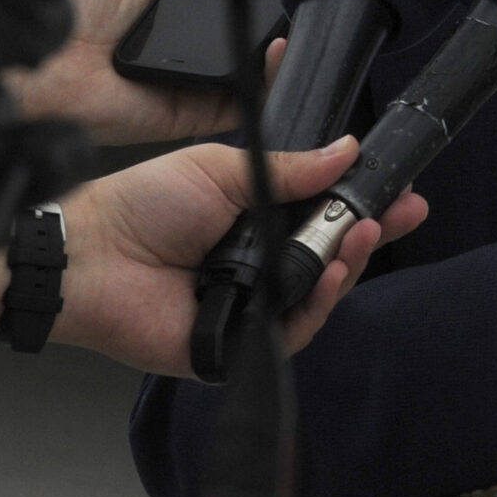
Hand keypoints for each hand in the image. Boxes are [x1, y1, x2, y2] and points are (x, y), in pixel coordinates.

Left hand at [9, 0, 264, 145]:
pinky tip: (276, 51)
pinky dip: (266, 79)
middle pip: (241, 19)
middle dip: (267, 4)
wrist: (40, 62)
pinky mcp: (193, 106)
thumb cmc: (61, 3)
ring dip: (275, 42)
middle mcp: (180, 36)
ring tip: (290, 19)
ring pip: (250, 60)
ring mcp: (190, 73)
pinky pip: (242, 98)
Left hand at [40, 135, 427, 375]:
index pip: (324, 213)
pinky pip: (293, 329)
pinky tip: (329, 276)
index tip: (399, 191)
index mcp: (256, 217)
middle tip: (401, 212)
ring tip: (362, 234)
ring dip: (349, 263)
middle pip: (332, 254)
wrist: (95, 255)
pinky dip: (317, 304)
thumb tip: (345, 151)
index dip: (363, 204)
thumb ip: (291, 167)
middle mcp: (260, 262)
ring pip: (321, 292)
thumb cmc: (143, 205)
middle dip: (371, 232)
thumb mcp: (223, 168)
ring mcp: (253, 304)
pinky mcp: (241, 344)